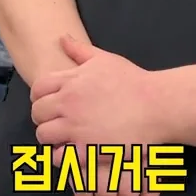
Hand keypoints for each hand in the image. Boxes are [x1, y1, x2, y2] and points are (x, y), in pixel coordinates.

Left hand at [31, 36, 170, 195]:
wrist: (158, 106)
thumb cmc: (134, 82)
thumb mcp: (105, 60)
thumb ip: (80, 50)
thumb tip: (62, 38)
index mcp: (71, 82)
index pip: (38, 89)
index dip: (40, 96)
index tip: (49, 103)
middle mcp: (69, 104)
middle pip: (38, 112)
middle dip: (44, 117)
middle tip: (57, 121)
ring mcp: (76, 128)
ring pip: (44, 135)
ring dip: (51, 137)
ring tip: (63, 138)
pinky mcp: (87, 150)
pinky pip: (60, 156)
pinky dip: (63, 156)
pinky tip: (73, 151)